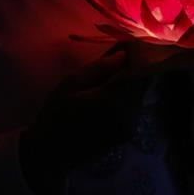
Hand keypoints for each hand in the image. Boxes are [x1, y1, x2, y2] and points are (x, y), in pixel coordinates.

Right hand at [19, 49, 149, 182]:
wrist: (50, 154)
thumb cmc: (55, 116)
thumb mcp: (71, 84)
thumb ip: (99, 67)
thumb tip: (123, 53)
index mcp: (115, 99)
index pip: (139, 68)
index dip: (138, 52)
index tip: (129, 40)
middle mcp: (129, 112)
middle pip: (143, 80)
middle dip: (135, 64)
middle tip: (120, 52)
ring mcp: (131, 124)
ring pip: (140, 91)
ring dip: (131, 78)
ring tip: (112, 69)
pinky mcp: (128, 131)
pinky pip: (134, 104)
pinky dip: (127, 92)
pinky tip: (110, 88)